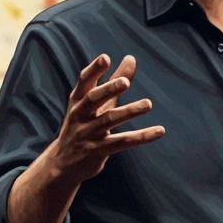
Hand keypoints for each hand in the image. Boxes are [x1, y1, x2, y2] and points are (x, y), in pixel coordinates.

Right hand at [52, 53, 164, 182]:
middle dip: (108, 90)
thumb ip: (113, 81)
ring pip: (109, 120)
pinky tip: (159, 131)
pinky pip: (121, 142)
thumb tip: (131, 58)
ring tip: (148, 104)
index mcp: (78, 100)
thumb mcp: (95, 103)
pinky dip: (141, 137)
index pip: (84, 82)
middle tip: (125, 82)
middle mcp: (79, 115)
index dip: (94, 70)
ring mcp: (86, 134)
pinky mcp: (96, 151)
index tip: (105, 58)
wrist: (62, 164)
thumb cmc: (83, 125)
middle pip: (93, 99)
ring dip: (129, 111)